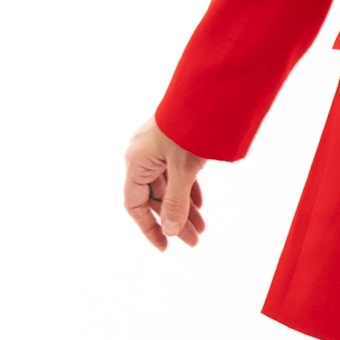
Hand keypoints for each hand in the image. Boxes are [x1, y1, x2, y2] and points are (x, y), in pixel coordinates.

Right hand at [124, 120, 207, 250]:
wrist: (203, 93)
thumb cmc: (188, 128)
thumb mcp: (184, 170)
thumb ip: (177, 202)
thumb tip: (172, 231)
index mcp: (136, 163)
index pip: (135, 204)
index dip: (149, 227)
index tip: (165, 246)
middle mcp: (142, 156)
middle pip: (155, 198)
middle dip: (175, 220)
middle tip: (194, 241)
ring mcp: (157, 149)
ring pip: (168, 186)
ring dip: (184, 207)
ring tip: (202, 228)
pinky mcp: (173, 143)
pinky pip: (176, 173)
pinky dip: (188, 190)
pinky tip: (200, 205)